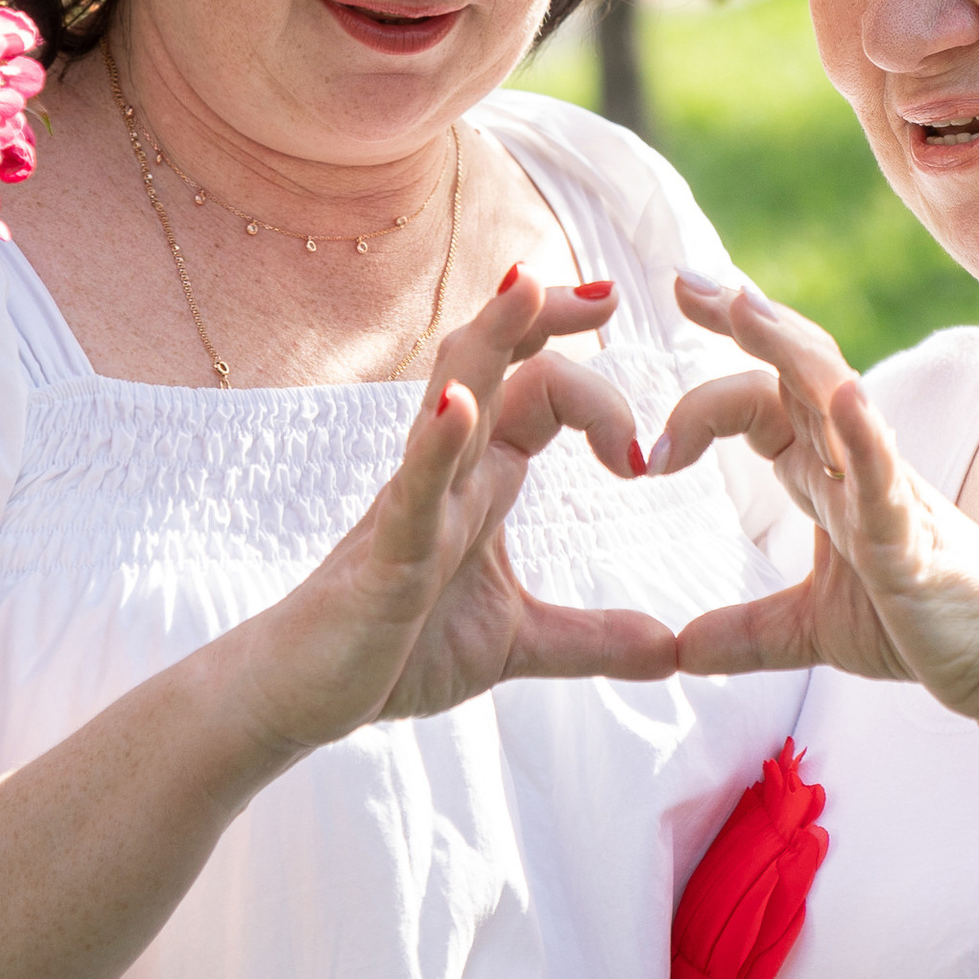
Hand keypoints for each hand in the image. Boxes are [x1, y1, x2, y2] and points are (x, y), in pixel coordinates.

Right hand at [223, 269, 677, 758]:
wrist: (306, 694)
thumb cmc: (397, 651)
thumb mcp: (517, 643)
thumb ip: (590, 639)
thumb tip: (673, 653)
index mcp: (483, 480)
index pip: (539, 391)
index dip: (597, 390)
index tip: (646, 450)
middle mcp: (450, 472)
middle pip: (498, 363)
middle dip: (546, 317)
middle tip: (610, 293)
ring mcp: (414, 502)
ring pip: (452, 393)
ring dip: (492, 337)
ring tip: (526, 284)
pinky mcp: (386, 551)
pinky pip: (413, 486)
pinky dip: (437, 442)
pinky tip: (457, 406)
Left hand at [655, 273, 978, 723]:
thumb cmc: (924, 629)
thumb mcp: (811, 630)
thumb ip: (746, 632)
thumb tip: (678, 653)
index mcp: (827, 476)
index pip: (760, 404)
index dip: (704, 396)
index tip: (649, 431)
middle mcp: (855, 463)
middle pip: (793, 370)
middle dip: (741, 321)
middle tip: (680, 280)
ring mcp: (888, 490)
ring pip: (836, 395)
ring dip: (787, 347)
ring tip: (741, 304)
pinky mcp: (914, 535)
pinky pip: (887, 472)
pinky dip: (864, 432)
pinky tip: (843, 396)